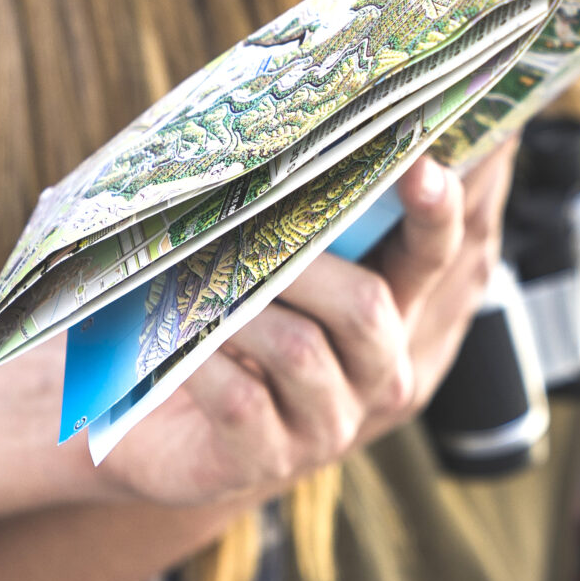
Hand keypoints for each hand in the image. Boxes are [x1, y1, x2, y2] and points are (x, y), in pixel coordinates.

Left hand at [97, 148, 509, 503]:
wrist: (144, 420)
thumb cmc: (207, 317)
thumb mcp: (257, 262)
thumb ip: (289, 210)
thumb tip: (282, 118)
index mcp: (386, 312)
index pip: (431, 257)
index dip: (435, 214)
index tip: (422, 166)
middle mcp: (375, 373)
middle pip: (369, 306)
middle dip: (302, 262)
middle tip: (241, 226)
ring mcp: (326, 424)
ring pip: (299, 350)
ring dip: (238, 309)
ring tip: (190, 284)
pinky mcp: (267, 462)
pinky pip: (243, 399)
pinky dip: (203, 363)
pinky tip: (174, 346)